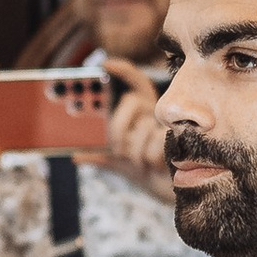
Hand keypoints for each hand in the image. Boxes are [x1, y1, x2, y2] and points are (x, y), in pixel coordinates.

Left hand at [100, 58, 175, 194]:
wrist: (168, 191)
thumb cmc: (144, 171)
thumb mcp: (118, 163)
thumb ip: (100, 156)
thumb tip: (76, 156)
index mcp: (142, 113)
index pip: (137, 82)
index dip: (124, 69)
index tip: (105, 64)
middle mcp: (156, 114)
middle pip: (131, 101)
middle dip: (118, 126)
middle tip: (116, 147)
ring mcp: (169, 125)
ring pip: (142, 128)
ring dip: (134, 152)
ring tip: (139, 162)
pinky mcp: (180, 141)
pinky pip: (153, 147)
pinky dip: (148, 161)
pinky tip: (155, 165)